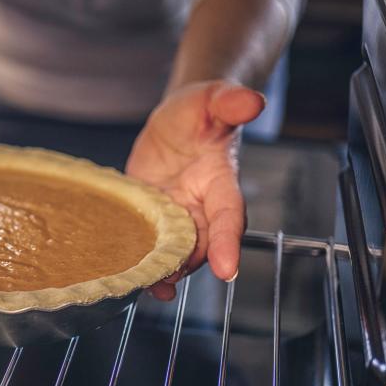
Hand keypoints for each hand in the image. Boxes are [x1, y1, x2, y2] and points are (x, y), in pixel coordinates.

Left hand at [126, 81, 264, 299]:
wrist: (175, 121)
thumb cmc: (198, 111)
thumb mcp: (211, 99)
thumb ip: (229, 102)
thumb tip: (251, 100)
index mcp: (221, 181)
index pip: (229, 215)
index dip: (228, 242)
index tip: (227, 269)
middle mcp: (201, 205)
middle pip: (201, 243)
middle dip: (191, 264)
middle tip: (173, 279)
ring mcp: (175, 215)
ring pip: (177, 250)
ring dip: (167, 270)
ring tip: (154, 286)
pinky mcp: (150, 218)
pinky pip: (151, 244)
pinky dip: (146, 264)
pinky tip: (134, 280)